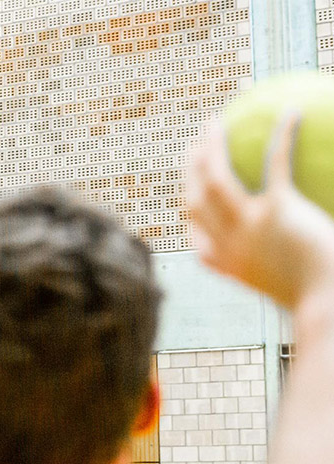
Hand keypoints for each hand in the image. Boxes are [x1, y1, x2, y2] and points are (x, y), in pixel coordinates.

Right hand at [188, 113, 333, 307]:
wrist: (326, 306)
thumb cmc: (316, 301)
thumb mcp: (288, 291)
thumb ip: (280, 270)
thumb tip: (295, 248)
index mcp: (224, 263)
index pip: (195, 232)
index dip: (189, 206)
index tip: (192, 188)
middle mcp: (226, 244)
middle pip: (194, 198)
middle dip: (189, 169)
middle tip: (195, 145)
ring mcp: (247, 228)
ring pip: (216, 178)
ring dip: (211, 147)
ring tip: (214, 123)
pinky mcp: (276, 213)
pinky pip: (275, 165)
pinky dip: (281, 136)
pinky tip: (292, 113)